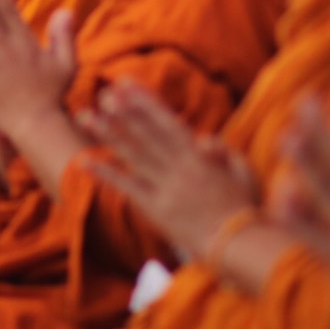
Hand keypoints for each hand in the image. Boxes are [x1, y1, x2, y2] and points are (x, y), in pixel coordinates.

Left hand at [80, 79, 257, 260]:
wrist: (240, 245)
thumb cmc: (246, 209)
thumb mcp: (244, 172)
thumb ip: (224, 151)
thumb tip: (203, 137)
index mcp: (199, 156)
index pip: (167, 121)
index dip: (145, 101)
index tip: (126, 83)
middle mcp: (178, 167)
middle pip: (145, 134)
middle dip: (124, 112)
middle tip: (103, 92)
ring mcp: (164, 187)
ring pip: (132, 155)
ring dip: (107, 134)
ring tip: (85, 116)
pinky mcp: (155, 209)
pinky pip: (126, 187)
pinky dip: (104, 173)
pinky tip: (83, 160)